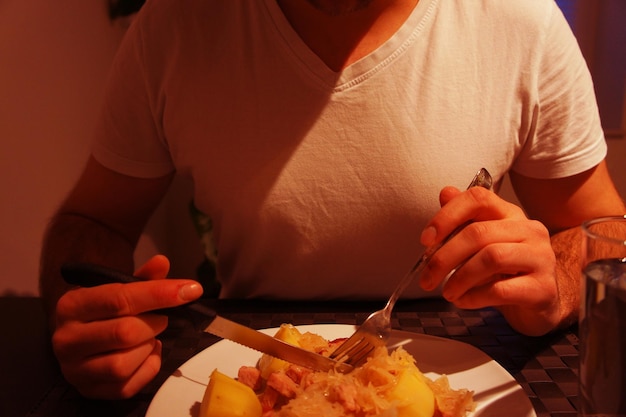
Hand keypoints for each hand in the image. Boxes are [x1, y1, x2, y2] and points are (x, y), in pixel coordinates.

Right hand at [51, 255, 202, 398]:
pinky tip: (146, 354)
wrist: (79, 338)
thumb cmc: (103, 311)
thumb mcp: (118, 289)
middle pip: (124, 333)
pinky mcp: (89, 390)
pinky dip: (147, 369)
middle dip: (154, 323)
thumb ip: (143, 278)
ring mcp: (75, 369)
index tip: (190, 290)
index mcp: (72, 305)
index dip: (159, 293)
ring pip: (122, 364)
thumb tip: (162, 263)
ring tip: (150, 337)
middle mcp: (66, 339)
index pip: (120, 298)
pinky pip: (127, 386)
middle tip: (161, 318)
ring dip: (147, 348)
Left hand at [419, 186, 559, 335]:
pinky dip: (474, 297)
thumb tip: (445, 193)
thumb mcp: (481, 245)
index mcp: (510, 214)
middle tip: (426, 279)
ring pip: (491, 258)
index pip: (478, 198)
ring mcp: (541, 258)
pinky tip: (463, 301)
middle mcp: (530, 230)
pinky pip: (501, 289)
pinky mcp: (543, 288)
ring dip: (459, 278)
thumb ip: (463, 221)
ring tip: (447, 292)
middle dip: (444, 258)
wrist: (541, 303)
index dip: (447, 216)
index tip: (425, 239)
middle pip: (478, 233)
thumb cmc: (505, 271)